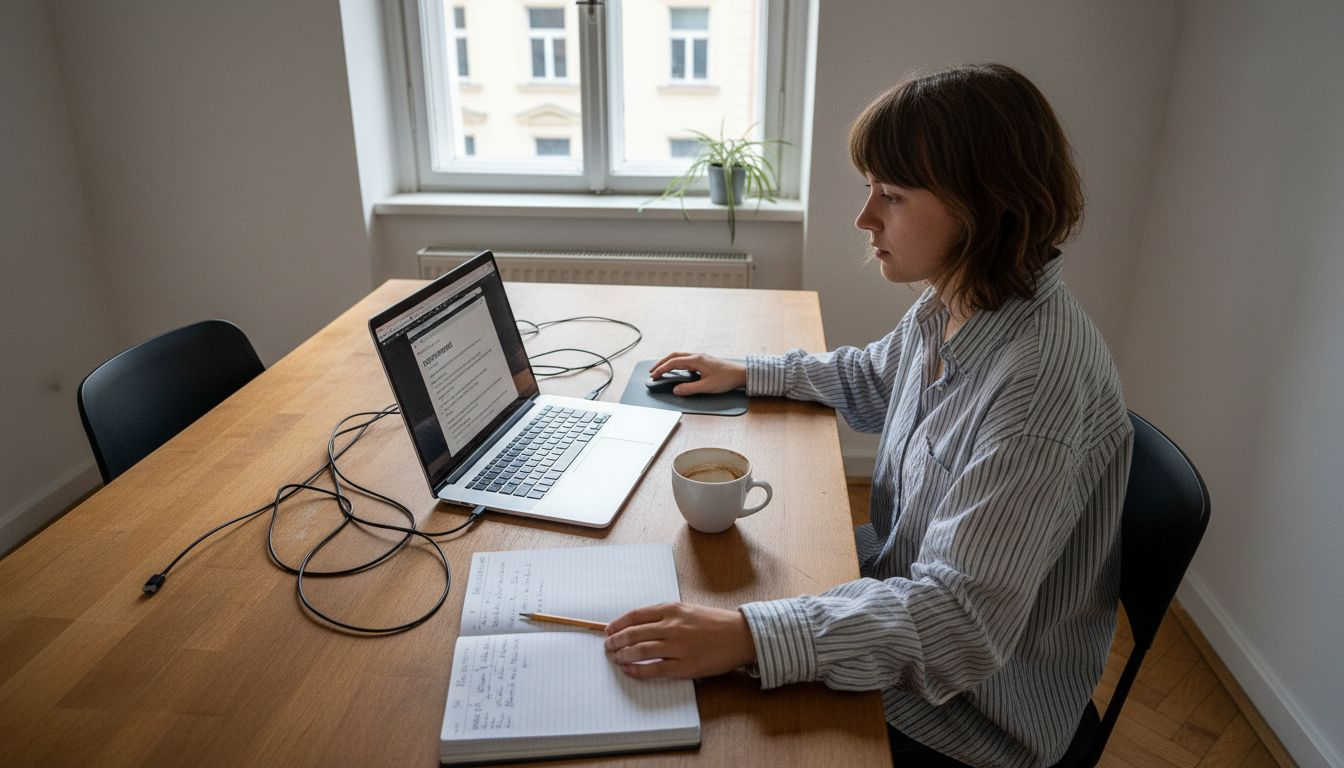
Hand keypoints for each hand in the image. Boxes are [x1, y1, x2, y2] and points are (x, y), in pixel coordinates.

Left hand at [604, 602, 756, 679]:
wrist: (740, 636)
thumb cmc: (714, 622)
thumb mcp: (687, 610)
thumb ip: (665, 615)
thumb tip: (638, 624)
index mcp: (671, 610)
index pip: (635, 616)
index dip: (617, 624)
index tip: (608, 630)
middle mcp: (672, 626)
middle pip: (633, 634)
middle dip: (616, 641)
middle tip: (608, 647)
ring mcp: (678, 647)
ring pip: (640, 651)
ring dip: (622, 656)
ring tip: (615, 659)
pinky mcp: (685, 666)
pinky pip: (653, 669)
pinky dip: (637, 671)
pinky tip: (629, 671)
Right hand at [649, 352, 745, 395]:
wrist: (741, 374)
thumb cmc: (726, 379)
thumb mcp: (707, 387)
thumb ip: (689, 389)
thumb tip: (676, 390)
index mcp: (696, 360)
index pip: (673, 362)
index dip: (662, 369)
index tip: (653, 376)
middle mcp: (697, 356)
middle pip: (674, 355)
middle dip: (661, 363)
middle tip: (652, 371)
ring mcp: (701, 357)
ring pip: (679, 356)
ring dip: (668, 361)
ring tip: (661, 369)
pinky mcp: (704, 360)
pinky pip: (685, 358)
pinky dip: (676, 362)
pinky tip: (676, 369)